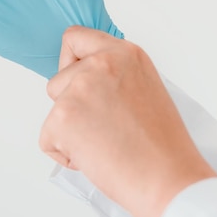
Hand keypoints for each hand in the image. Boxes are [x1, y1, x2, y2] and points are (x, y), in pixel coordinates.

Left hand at [42, 26, 216, 216]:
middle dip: (72, 104)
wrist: (168, 179)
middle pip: (59, 79)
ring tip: (105, 143)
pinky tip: (97, 157)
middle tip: (104, 126)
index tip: (78, 81)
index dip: (71, 62)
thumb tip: (88, 82)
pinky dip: (66, 154)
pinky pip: (48, 139)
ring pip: (54, 109)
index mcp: (125, 53)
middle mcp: (100, 63)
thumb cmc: (163, 146)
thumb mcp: (145, 88)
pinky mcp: (64, 117)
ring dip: (70, 129)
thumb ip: (115, 76)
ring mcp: (80, 89)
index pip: (76, 38)